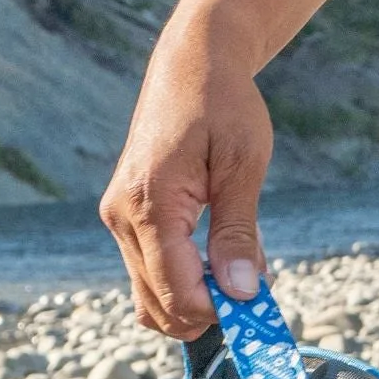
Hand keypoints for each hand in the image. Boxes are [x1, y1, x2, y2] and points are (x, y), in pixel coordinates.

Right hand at [101, 19, 276, 339]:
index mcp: (149, 204)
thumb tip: (242, 292)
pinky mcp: (125, 219)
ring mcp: (118, 220)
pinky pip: (149, 274)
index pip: (178, 291)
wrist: (191, 64)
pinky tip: (218, 263)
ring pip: (149, 298)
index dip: (221, 312)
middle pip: (159, 305)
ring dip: (196, 303)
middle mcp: (121, 217)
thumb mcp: (243, 164)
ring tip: (239, 273)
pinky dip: (183, 284)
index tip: (261, 307)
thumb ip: (239, 232)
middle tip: (255, 295)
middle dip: (208, 314)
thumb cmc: (223, 105)